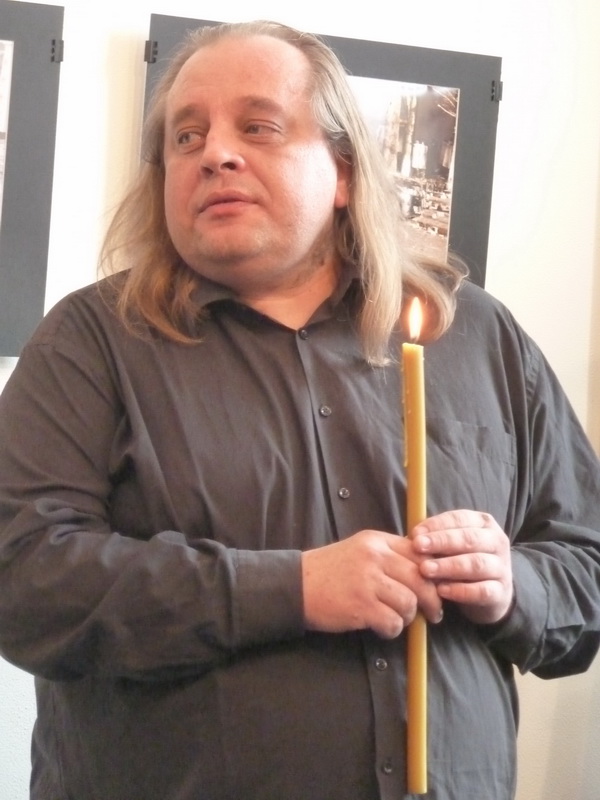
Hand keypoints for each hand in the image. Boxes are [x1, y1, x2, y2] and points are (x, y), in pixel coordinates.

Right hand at [301, 530, 443, 638]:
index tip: (436, 587)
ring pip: (409, 602)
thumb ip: (389, 556)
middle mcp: (375, 557)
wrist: (297, 585)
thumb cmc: (331, 571)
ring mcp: (368, 581)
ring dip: (408, 617)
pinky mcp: (361, 606)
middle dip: (432, 600)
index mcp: (377, 541)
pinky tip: (382, 628)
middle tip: (433, 613)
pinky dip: (392, 630)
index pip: (419, 553)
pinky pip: (393, 622)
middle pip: (421, 578)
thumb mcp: (361, 551)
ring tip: (397, 619)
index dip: (434, 573)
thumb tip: (426, 572)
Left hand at [413, 510, 513, 624]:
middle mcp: (497, 542)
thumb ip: (435, 538)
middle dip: (441, 542)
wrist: (491, 593)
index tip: (415, 533)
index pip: (460, 518)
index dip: (437, 524)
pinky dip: (461, 591)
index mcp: (483, 524)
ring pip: (476, 564)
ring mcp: (501, 567)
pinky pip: (482, 591)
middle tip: (417, 547)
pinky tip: (442, 591)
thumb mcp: (451, 546)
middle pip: (470, 538)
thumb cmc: (463, 560)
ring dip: (448, 566)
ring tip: (425, 570)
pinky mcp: (501, 592)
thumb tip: (411, 537)